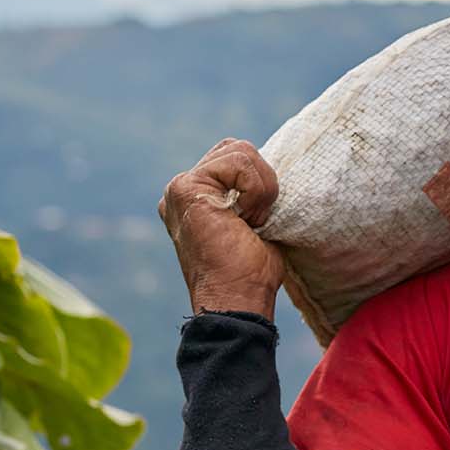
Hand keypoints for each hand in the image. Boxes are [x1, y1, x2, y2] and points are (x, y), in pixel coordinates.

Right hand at [159, 138, 285, 317]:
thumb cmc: (250, 274)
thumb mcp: (254, 223)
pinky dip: (257, 190)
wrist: (237, 301)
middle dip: (261, 182)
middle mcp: (181, 190)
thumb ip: (250, 193)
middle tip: (255, 223)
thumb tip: (270, 172)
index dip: (260, 184)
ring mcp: (180, 188)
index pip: (236, 158)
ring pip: (241, 150)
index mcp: (194, 197)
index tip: (255, 225)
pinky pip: (240, 161)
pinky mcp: (187, 188)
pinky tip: (247, 221)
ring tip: (251, 223)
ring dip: (261, 188)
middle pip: (238, 148)